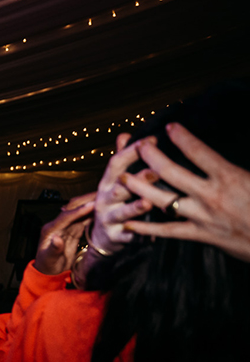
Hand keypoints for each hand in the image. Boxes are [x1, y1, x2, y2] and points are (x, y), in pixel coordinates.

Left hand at [33, 192, 94, 275]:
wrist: (48, 272)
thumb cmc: (47, 266)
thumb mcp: (49, 260)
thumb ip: (53, 249)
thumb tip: (57, 239)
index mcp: (50, 229)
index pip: (66, 216)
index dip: (79, 210)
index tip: (91, 205)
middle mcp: (58, 225)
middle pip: (73, 209)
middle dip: (86, 201)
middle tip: (102, 194)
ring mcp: (66, 227)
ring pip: (80, 213)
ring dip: (91, 205)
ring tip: (106, 198)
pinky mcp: (72, 231)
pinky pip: (83, 220)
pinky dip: (92, 215)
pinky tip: (102, 211)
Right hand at [90, 132, 156, 254]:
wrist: (102, 236)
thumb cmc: (115, 202)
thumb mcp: (114, 181)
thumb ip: (122, 159)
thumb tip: (125, 134)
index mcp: (107, 183)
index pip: (116, 163)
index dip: (131, 152)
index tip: (151, 140)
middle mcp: (105, 199)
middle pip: (119, 188)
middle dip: (136, 180)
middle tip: (156, 171)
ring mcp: (109, 219)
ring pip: (122, 213)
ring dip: (134, 208)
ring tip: (148, 203)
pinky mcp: (115, 237)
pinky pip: (128, 236)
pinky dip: (140, 235)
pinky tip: (153, 234)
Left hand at [123, 122, 249, 262]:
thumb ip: (239, 165)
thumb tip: (236, 145)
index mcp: (229, 177)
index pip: (199, 152)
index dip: (183, 137)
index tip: (170, 127)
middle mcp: (211, 195)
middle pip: (172, 172)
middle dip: (152, 157)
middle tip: (139, 146)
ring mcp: (202, 216)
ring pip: (163, 199)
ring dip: (140, 187)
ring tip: (122, 178)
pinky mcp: (199, 235)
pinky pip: (167, 231)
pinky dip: (146, 228)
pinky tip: (129, 223)